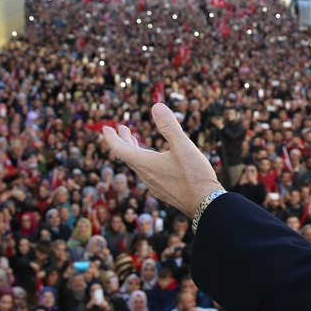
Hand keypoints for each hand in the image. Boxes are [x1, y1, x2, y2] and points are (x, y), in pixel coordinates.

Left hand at [103, 105, 221, 217]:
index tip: (105, 128)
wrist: (205, 205)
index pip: (120, 149)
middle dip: (122, 141)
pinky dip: (143, 160)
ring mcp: (154, 185)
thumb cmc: (195, 176)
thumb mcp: (184, 146)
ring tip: (134, 140)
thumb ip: (169, 126)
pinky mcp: (162, 190)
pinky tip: (153, 160)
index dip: (111, 138)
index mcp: (146, 164)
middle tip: (121, 128)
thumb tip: (156, 106)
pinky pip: (146, 173)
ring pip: (137, 165)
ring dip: (133, 150)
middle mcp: (146, 176)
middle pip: (128, 156)